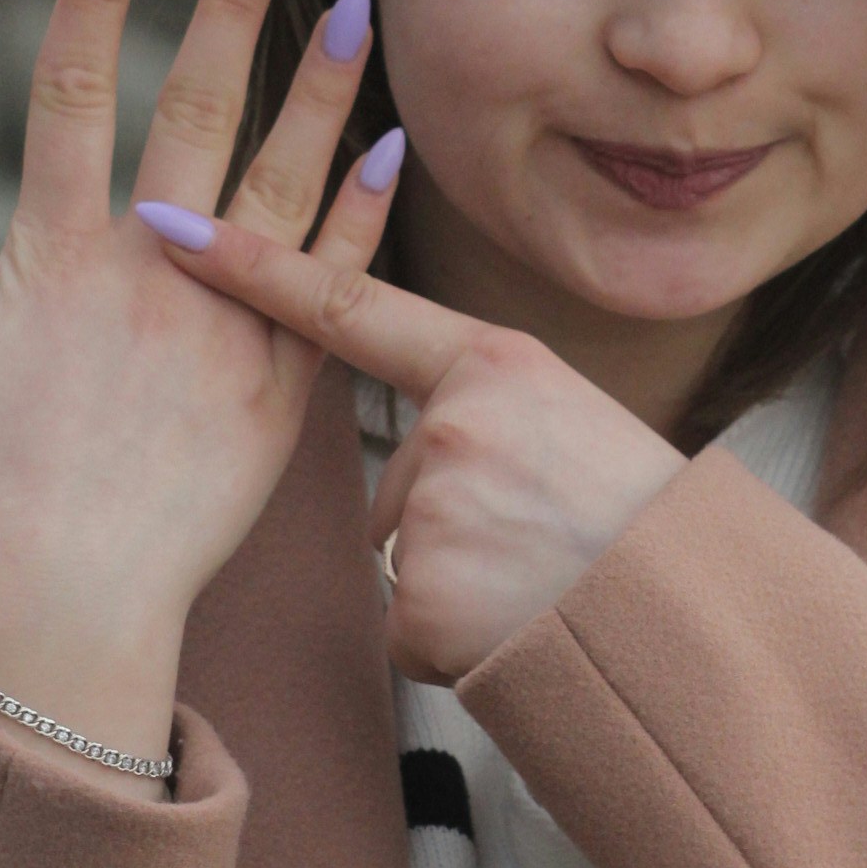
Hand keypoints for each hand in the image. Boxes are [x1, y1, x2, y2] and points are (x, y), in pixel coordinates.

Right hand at [0, 0, 401, 757]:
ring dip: (322, 83)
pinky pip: (331, 282)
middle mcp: (148, 275)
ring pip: (286, 179)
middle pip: (198, 105)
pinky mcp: (280, 389)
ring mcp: (223, 327)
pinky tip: (386, 144)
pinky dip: (357, 210)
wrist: (59, 618)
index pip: (72, 88)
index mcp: (54, 259)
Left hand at [128, 215, 685, 685]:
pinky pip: (410, 627)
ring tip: (541, 586)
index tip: (172, 225)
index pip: (350, 308)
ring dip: (460, 587)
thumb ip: (482, 418)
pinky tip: (518, 629)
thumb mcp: (571, 422)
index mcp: (494, 366)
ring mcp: (435, 509)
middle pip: (397, 485)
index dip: (253, 266)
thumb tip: (409, 483)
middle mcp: (455, 424)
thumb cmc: (642, 524)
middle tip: (544, 544)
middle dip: (450, 529)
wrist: (694, 618)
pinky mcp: (424, 597)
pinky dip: (457, 642)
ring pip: (406, 558)